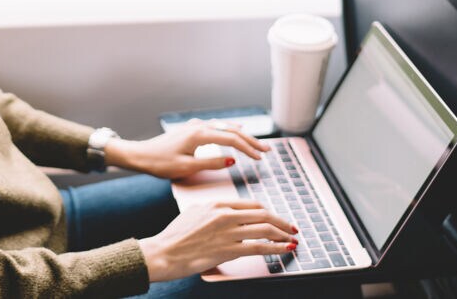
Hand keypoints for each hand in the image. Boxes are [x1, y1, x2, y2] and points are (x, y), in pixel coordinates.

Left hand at [104, 119, 269, 178]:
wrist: (139, 156)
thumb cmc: (160, 164)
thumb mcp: (187, 168)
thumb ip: (211, 164)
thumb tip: (232, 161)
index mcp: (200, 134)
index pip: (232, 140)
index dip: (248, 149)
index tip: (261, 159)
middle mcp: (199, 126)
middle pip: (231, 131)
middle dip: (251, 141)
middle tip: (267, 151)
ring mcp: (194, 126)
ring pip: (224, 127)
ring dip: (242, 136)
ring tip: (256, 144)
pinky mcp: (190, 129)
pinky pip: (215, 127)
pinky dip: (229, 131)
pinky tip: (235, 133)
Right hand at [139, 200, 298, 281]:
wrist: (163, 252)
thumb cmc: (174, 236)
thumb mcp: (193, 214)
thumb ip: (212, 213)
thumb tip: (227, 217)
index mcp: (217, 204)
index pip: (251, 204)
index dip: (269, 211)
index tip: (276, 217)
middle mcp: (224, 215)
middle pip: (263, 214)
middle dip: (282, 222)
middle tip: (292, 228)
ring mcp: (227, 232)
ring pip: (265, 229)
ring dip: (283, 234)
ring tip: (292, 239)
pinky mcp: (228, 249)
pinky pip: (259, 247)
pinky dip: (276, 247)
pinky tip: (285, 249)